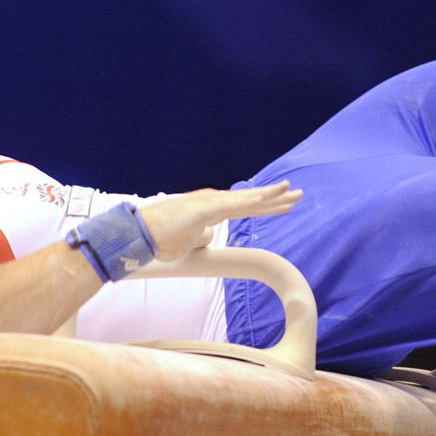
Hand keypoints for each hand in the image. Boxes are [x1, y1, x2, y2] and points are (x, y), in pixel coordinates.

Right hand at [139, 181, 301, 261]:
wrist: (137, 236)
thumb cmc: (158, 239)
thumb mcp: (186, 244)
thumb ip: (200, 238)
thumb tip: (209, 235)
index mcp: (210, 210)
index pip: (245, 207)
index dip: (266, 206)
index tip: (286, 205)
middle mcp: (212, 203)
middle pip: (249, 201)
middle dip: (275, 198)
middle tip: (298, 194)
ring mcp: (207, 204)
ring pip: (243, 199)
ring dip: (267, 195)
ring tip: (289, 190)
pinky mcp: (201, 210)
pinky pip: (229, 206)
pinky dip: (247, 202)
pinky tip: (264, 199)